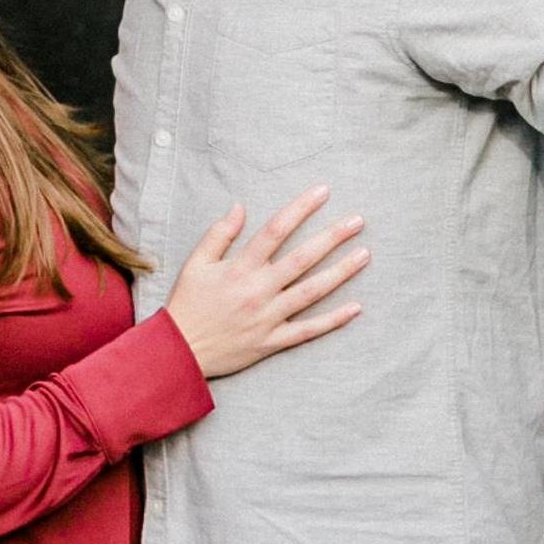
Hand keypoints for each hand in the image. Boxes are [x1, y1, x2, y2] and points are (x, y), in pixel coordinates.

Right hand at [163, 185, 368, 382]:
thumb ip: (219, 234)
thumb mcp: (196, 263)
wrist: (179, 350)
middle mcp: (258, 290)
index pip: (276, 230)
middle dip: (332, 237)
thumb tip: (240, 206)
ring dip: (340, 273)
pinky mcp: (272, 341)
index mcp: (240, 268)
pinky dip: (332, 320)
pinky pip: (307, 330)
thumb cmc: (187, 303)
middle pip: (302, 258)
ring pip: (311, 292)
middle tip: (358, 221)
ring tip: (364, 255)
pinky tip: (356, 307)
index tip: (323, 192)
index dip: (301, 209)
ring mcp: (268, 317)